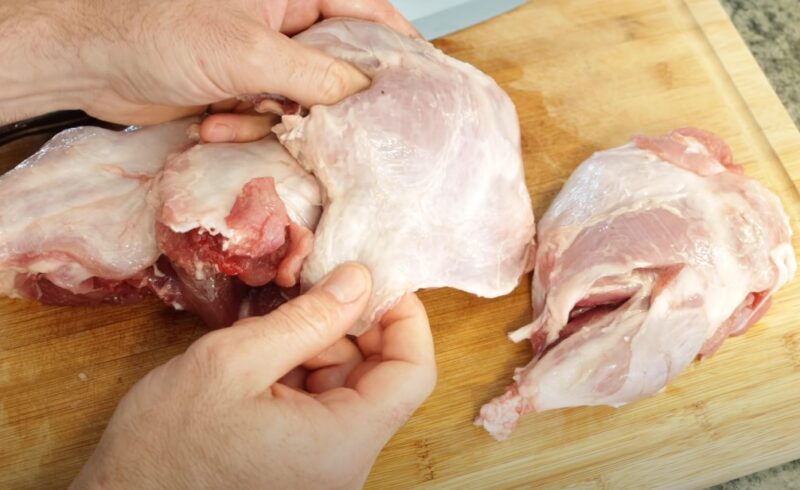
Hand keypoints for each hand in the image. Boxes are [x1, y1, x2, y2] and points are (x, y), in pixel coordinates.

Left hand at [0, 0, 416, 125]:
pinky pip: (268, 114)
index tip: (419, 75)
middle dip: (332, 97)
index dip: (394, 41)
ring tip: (242, 115)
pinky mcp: (242, 86)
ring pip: (303, 96)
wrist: (94, 65)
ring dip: (276, 117)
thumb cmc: (158, 33)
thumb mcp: (249, 53)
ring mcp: (262, 55)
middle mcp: (282, 20)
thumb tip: (361, 94)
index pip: (363, 9)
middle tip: (340, 126)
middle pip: (337, 60)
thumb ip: (314, 75)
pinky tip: (215, 121)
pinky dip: (246, 125)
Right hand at [70, 263, 436, 488]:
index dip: (404, 317)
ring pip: (345, 384)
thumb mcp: (231, 363)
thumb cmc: (166, 446)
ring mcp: (324, 464)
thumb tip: (359, 280)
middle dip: (344, 327)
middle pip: (377, 376)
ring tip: (259, 336)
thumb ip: (305, 319)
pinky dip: (296, 370)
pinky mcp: (302, 462)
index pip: (413, 373)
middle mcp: (345, 461)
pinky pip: (319, 403)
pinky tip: (256, 361)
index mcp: (342, 442)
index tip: (376, 277)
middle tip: (300, 293)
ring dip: (312, 346)